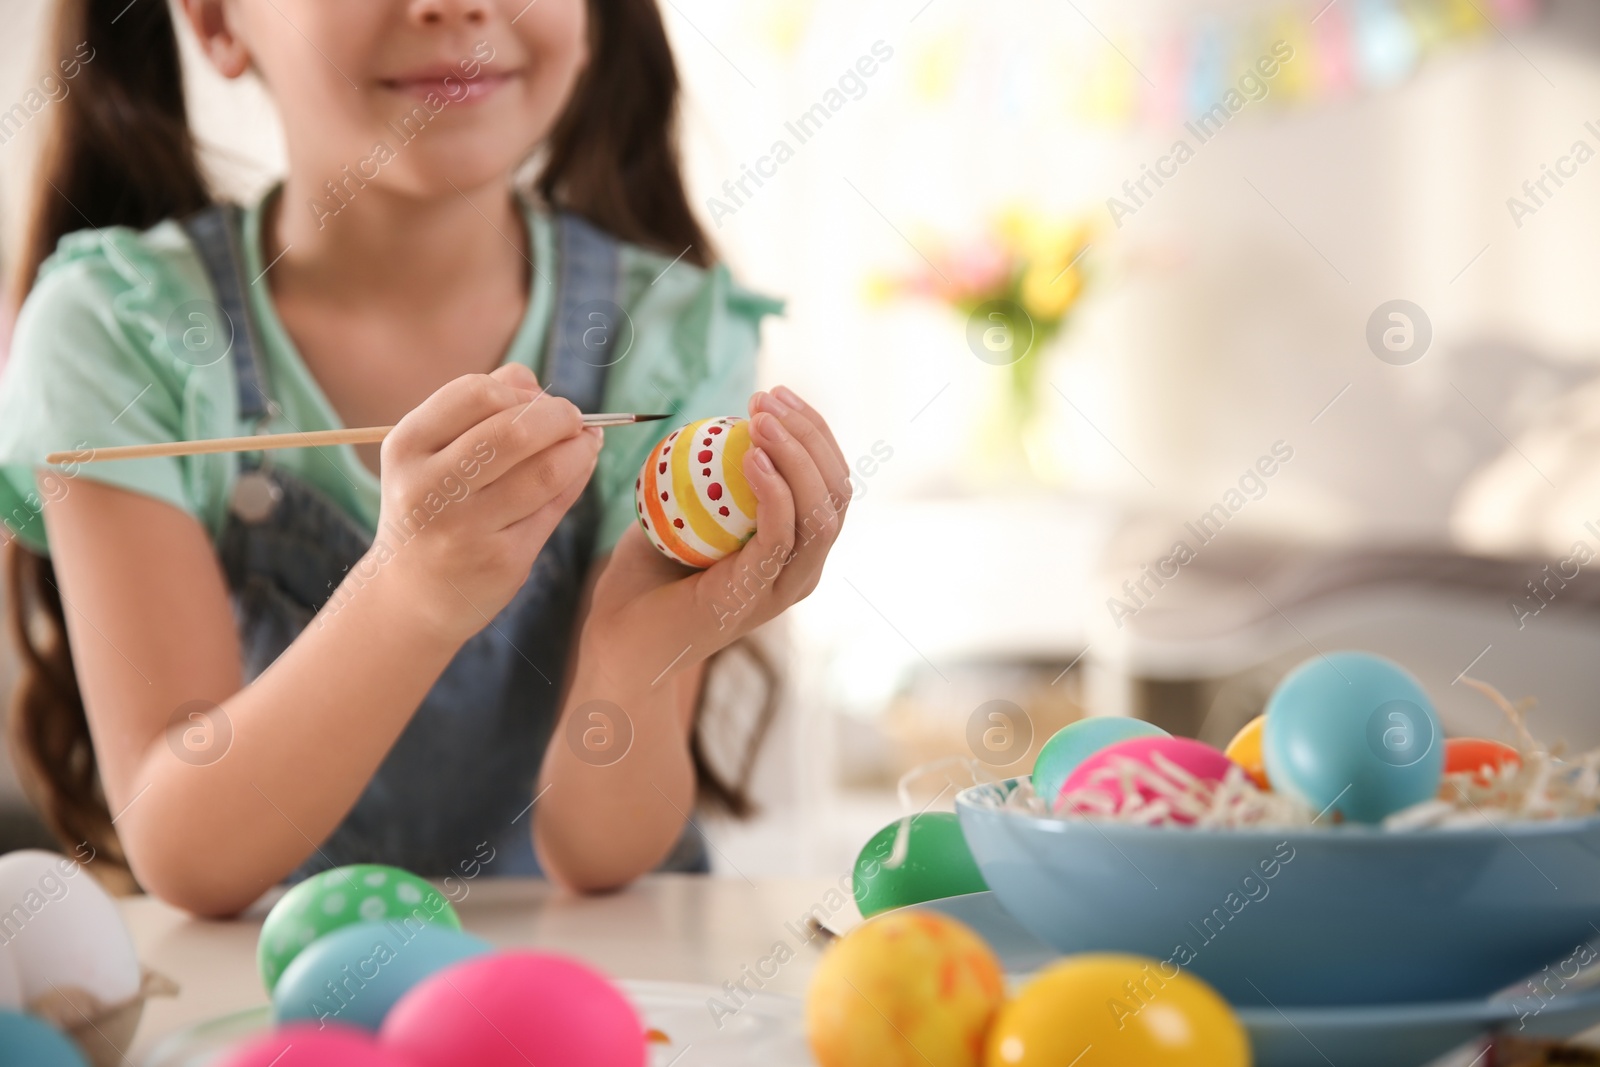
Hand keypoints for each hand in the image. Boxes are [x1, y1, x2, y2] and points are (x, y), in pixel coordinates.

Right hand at [371, 363, 601, 642]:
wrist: (412, 595)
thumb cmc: (432, 506)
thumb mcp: (430, 453)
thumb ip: (480, 409)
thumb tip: (539, 388)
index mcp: (407, 446)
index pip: (476, 392)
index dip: (521, 391)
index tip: (539, 400)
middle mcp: (430, 487)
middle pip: (516, 430)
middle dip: (560, 416)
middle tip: (575, 420)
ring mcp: (465, 528)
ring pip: (546, 470)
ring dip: (580, 448)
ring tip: (585, 443)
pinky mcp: (502, 560)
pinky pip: (555, 506)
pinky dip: (578, 478)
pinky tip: (579, 470)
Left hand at [581, 386, 850, 685]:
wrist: (618, 642)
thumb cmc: (646, 576)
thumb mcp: (682, 514)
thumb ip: (708, 478)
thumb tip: (719, 421)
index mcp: (795, 549)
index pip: (829, 481)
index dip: (812, 431)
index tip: (773, 394)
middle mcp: (802, 569)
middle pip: (837, 491)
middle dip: (812, 434)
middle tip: (767, 398)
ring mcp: (784, 586)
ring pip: (821, 513)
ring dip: (799, 455)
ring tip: (761, 419)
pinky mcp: (757, 596)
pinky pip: (781, 538)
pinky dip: (775, 493)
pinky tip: (751, 457)